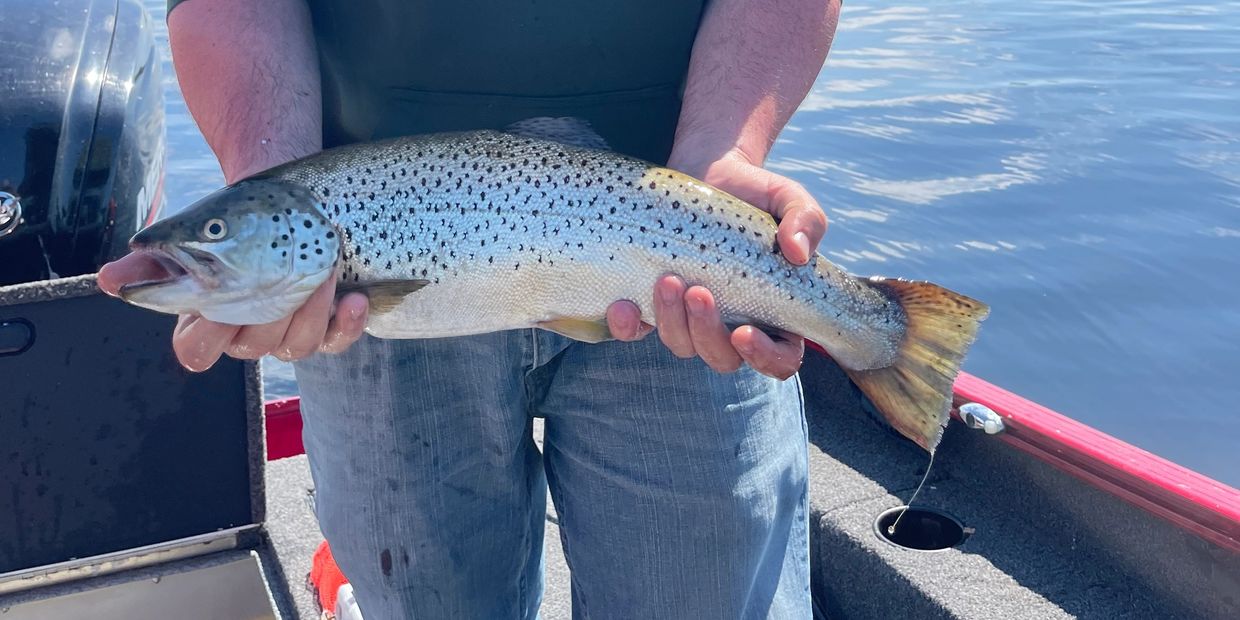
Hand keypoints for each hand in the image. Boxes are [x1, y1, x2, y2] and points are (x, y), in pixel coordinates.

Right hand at [97, 252, 368, 371]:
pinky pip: (337, 340)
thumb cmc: (232, 225)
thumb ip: (150, 260)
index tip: (214, 303)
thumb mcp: (192, 233)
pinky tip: (354, 298)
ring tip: (323, 269)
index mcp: (209, 319)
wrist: (282, 205)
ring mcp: (289, 332)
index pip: (195, 350)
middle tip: (283, 275)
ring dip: (311, 310)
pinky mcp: (326, 325)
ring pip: (297, 345)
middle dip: (269, 313)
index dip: (204, 335)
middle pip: (253, 346)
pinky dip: (348, 323)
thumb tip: (109, 282)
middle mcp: (249, 332)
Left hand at [605, 151, 827, 379]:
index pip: (779, 358)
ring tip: (668, 280)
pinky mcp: (655, 304)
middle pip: (723, 358)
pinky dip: (628, 327)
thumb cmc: (756, 192)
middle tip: (697, 291)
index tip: (744, 332)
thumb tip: (799, 253)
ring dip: (672, 322)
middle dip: (707, 333)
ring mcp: (690, 318)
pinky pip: (638, 332)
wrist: (709, 170)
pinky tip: (623, 305)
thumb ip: (806, 220)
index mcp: (774, 313)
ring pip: (681, 345)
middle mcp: (732, 324)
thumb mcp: (789, 199)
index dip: (764, 357)